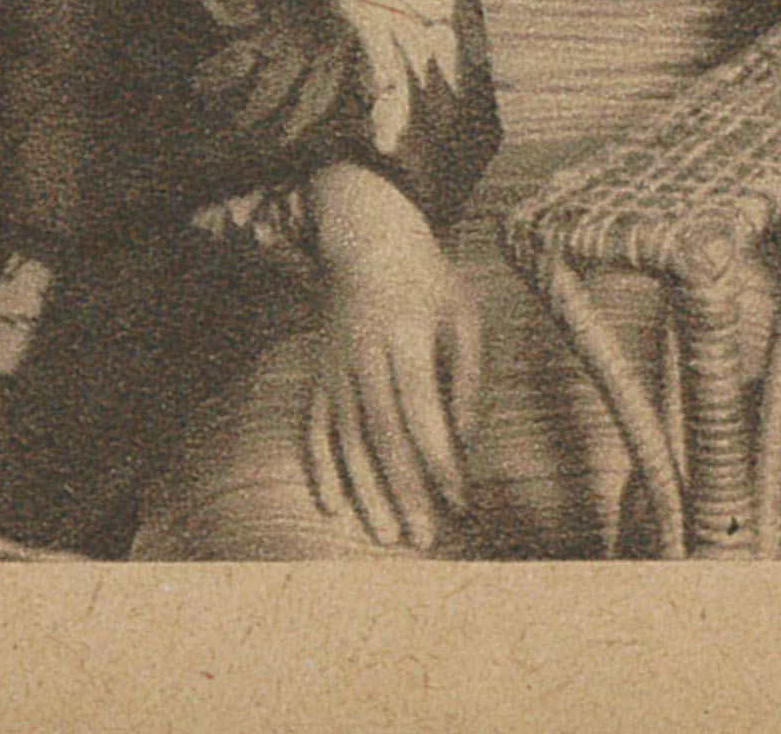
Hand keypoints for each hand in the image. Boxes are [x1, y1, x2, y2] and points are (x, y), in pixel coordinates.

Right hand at [296, 161, 482, 551]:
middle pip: (383, 437)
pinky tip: (332, 507)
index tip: (461, 502)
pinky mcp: (319, 376)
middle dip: (404, 492)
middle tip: (423, 540)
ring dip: (365, 492)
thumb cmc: (428, 282)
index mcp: (405, 339)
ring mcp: (335, 369)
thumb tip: (466, 442)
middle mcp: (364, 358)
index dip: (440, 462)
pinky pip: (314, 429)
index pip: (422, 414)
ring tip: (386, 536)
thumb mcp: (463, 314)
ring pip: (347, 441)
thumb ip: (466, 378)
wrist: (366, 241)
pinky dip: (320, 469)